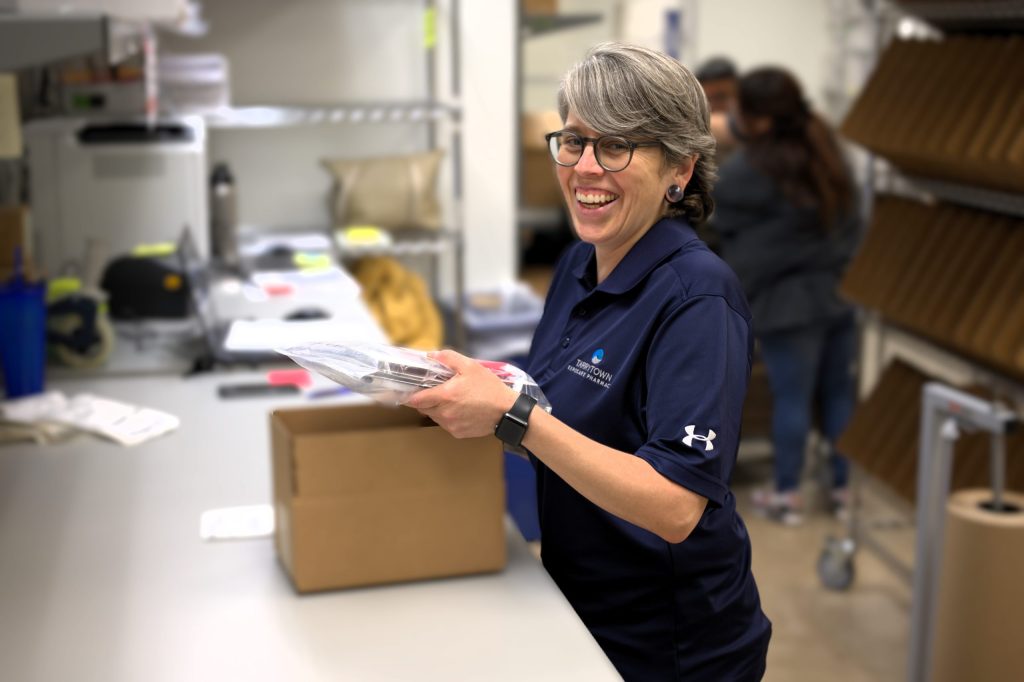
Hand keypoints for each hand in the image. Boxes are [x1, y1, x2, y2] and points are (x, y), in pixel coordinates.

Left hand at [403, 350, 517, 438]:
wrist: (506, 411)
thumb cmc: (489, 387)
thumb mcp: (470, 366)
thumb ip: (448, 358)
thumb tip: (430, 355)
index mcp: (444, 396)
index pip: (415, 399)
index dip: (409, 395)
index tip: (408, 390)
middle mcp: (444, 413)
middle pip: (423, 408)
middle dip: (425, 399)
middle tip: (435, 391)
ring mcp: (450, 425)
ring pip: (434, 417)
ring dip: (436, 408)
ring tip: (450, 399)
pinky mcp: (457, 433)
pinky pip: (445, 425)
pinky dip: (447, 417)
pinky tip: (459, 410)